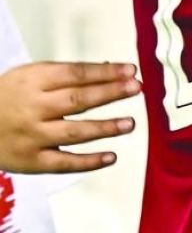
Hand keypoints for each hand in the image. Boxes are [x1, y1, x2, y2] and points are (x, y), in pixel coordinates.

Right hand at [0, 62, 140, 172]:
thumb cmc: (6, 98)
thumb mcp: (28, 76)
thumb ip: (64, 75)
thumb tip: (108, 70)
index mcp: (33, 81)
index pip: (76, 74)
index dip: (106, 72)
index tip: (130, 71)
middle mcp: (33, 107)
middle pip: (79, 100)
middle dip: (111, 93)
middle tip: (136, 89)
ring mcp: (32, 136)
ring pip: (75, 132)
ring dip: (106, 127)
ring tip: (130, 123)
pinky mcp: (31, 161)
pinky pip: (64, 162)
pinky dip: (89, 161)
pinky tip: (111, 157)